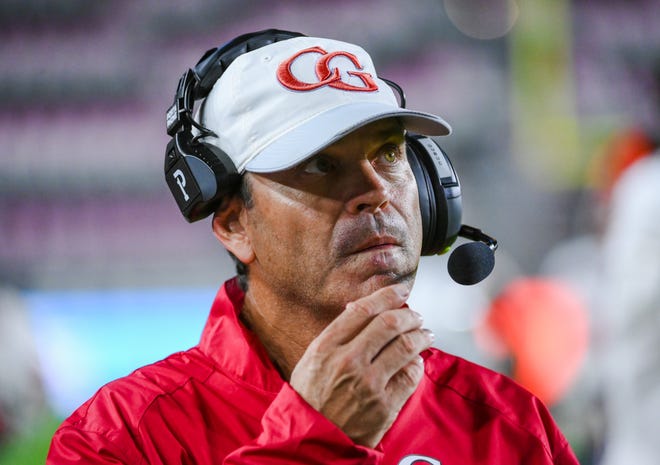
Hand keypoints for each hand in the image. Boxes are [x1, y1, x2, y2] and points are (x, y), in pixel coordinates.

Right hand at [289, 284, 433, 447]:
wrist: (313, 440)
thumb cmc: (311, 398)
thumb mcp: (312, 360)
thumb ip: (336, 335)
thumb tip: (360, 309)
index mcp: (326, 347)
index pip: (363, 310)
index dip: (386, 295)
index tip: (400, 291)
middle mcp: (348, 361)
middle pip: (389, 323)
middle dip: (409, 314)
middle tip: (416, 315)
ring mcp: (368, 383)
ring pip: (405, 346)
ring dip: (421, 336)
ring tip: (425, 334)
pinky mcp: (384, 406)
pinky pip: (411, 375)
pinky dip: (418, 364)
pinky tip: (416, 361)